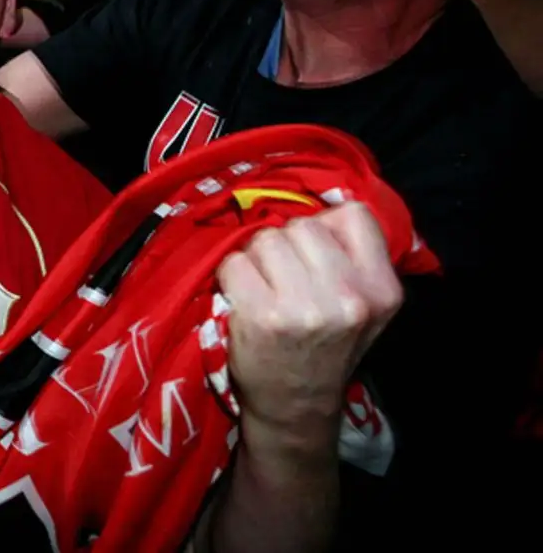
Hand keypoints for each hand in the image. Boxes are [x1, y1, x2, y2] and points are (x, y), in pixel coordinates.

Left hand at [217, 203, 403, 433]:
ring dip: (256, 259)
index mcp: (382, 288)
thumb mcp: (363, 305)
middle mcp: (350, 296)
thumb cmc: (325, 346)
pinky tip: (245, 300)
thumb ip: (351, 257)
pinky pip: (234, 262)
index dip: (325, 226)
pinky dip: (231, 277)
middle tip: (284, 278)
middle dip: (285, 244)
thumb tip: (318, 208)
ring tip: (265, 289)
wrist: (297, 404)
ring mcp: (305, 306)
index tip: (314, 253)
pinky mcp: (262, 315)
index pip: (353, 215)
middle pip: (302, 225)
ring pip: (265, 239)